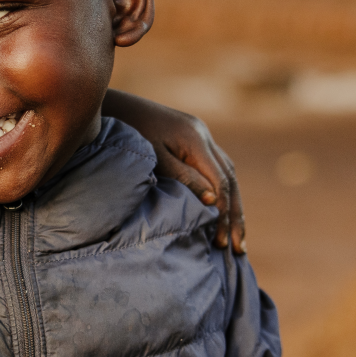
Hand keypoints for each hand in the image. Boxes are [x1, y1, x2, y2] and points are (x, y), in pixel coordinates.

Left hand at [104, 91, 244, 251]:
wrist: (116, 107)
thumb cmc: (128, 134)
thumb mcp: (154, 159)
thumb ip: (183, 178)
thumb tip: (212, 200)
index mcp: (195, 139)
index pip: (220, 181)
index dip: (224, 211)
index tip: (222, 239)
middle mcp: (204, 136)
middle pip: (230, 179)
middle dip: (235, 214)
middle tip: (239, 248)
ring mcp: (201, 135)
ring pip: (227, 173)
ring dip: (233, 205)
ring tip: (236, 236)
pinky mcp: (193, 139)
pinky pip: (216, 168)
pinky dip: (222, 191)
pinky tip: (223, 211)